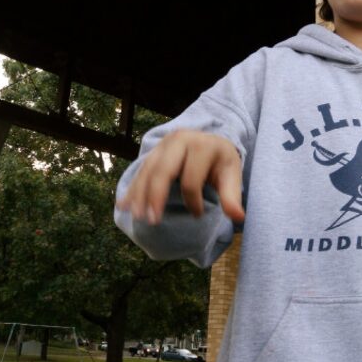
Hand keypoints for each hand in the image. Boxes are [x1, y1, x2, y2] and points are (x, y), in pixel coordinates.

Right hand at [117, 130, 244, 224]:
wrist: (211, 141)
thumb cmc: (221, 162)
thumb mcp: (231, 175)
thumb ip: (232, 196)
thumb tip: (239, 217)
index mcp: (201, 146)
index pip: (191, 179)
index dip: (194, 201)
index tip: (198, 215)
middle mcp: (179, 140)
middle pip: (163, 170)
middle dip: (155, 196)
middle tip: (151, 220)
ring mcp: (163, 145)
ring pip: (147, 170)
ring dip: (139, 194)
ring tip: (136, 216)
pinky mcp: (154, 152)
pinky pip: (140, 170)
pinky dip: (132, 188)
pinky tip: (123, 204)